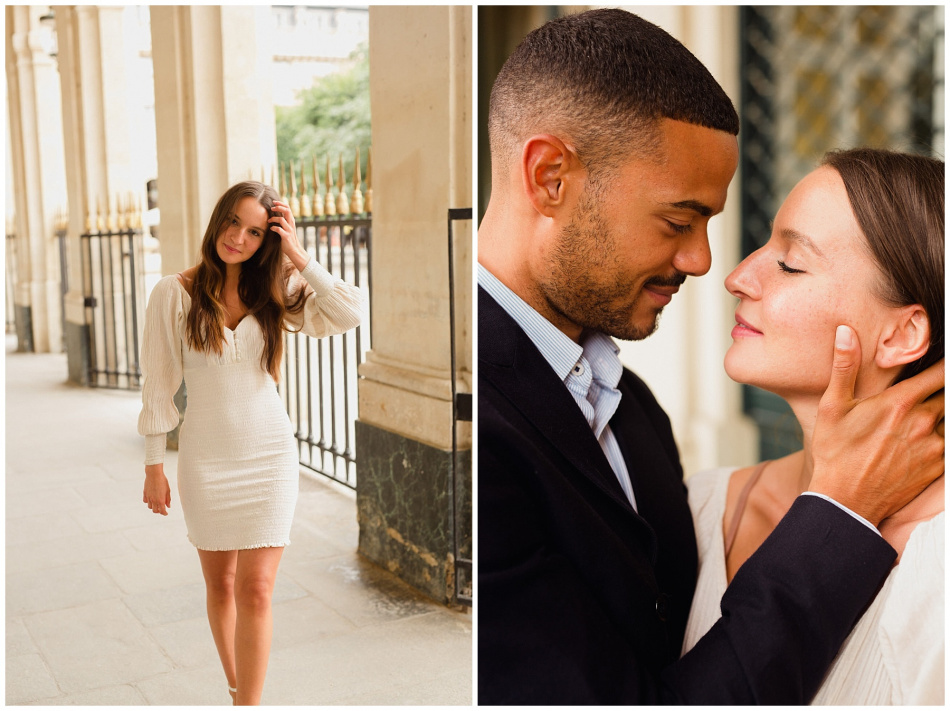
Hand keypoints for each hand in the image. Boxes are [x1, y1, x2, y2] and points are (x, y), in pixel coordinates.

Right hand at [143, 463, 171, 515]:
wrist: (154, 474)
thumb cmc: (162, 481)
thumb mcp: (168, 490)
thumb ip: (168, 499)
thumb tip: (168, 506)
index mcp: (160, 500)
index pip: (162, 511)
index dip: (164, 513)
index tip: (166, 513)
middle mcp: (153, 500)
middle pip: (155, 511)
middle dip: (159, 511)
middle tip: (162, 509)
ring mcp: (148, 497)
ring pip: (150, 507)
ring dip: (153, 507)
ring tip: (157, 504)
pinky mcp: (145, 493)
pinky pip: (145, 501)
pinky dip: (148, 502)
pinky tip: (151, 499)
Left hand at [269, 200, 309, 270]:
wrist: (294, 250)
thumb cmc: (289, 239)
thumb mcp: (288, 228)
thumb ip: (284, 222)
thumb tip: (276, 215)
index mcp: (291, 221)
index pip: (288, 208)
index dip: (281, 204)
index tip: (274, 202)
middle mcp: (291, 224)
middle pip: (287, 211)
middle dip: (278, 208)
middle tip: (271, 208)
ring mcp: (289, 230)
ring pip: (281, 220)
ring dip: (273, 219)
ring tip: (269, 220)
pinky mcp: (286, 236)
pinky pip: (279, 230)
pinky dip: (274, 228)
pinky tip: (271, 229)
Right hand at [810, 325, 943, 525]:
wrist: (845, 500)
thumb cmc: (835, 453)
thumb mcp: (833, 407)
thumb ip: (844, 367)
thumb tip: (846, 332)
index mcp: (899, 403)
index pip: (940, 372)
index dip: (945, 364)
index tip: (943, 360)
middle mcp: (922, 422)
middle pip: (948, 396)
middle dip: (941, 390)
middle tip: (928, 391)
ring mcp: (932, 446)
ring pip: (948, 420)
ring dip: (940, 415)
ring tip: (919, 419)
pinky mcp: (937, 467)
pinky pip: (948, 444)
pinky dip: (940, 437)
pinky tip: (923, 439)